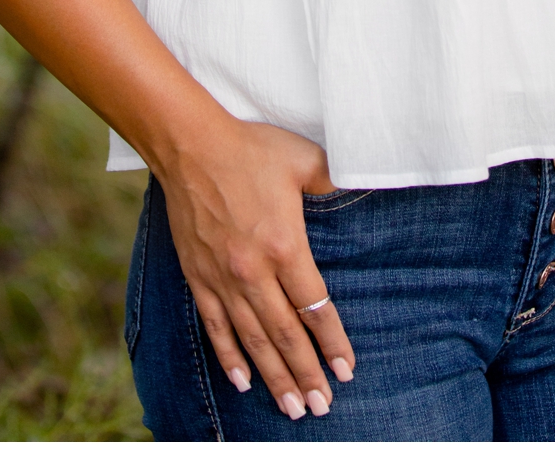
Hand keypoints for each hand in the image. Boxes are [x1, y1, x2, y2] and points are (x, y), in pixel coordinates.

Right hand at [158, 118, 354, 419]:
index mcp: (285, 246)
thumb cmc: (252, 151)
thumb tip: (363, 188)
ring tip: (290, 407)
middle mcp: (253, 272)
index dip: (332, 341)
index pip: (314, 307)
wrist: (191, 148)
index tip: (346, 369)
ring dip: (273, 376)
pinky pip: (215, 327)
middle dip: (305, 374)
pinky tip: (243, 380)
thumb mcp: (306, 161)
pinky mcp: (198, 278)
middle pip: (285, 335)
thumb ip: (335, 183)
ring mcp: (222, 279)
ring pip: (252, 339)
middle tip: (321, 406)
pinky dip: (230, 356)